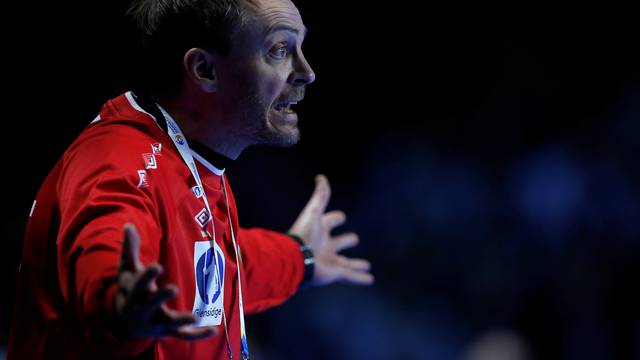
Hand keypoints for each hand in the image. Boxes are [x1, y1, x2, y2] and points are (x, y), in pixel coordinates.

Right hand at [115, 223, 216, 339]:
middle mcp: (143, 310)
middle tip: (174, 288)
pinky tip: (213, 329)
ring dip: (182, 320)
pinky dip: (197, 334)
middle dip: (160, 297)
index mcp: (133, 293)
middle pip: (151, 304)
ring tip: (196, 316)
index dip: (147, 276)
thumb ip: (130, 248)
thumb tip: (129, 224)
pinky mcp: (168, 331)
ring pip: (169, 323)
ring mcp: (156, 322)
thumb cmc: (131, 287)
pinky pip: (184, 335)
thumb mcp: (127, 268)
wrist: (124, 320)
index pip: (138, 284)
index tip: (157, 266)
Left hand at [288, 175, 373, 285]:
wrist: (296, 259)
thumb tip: (321, 177)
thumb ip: (320, 196)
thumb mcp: (313, 211)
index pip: (329, 222)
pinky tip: (371, 279)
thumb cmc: (303, 234)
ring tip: (367, 265)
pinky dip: (361, 278)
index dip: (335, 218)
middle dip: (346, 241)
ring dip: (357, 264)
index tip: (341, 217)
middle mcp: (325, 246)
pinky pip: (351, 276)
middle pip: (338, 243)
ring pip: (347, 263)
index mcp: (319, 231)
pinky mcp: (336, 273)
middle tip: (354, 239)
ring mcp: (330, 261)